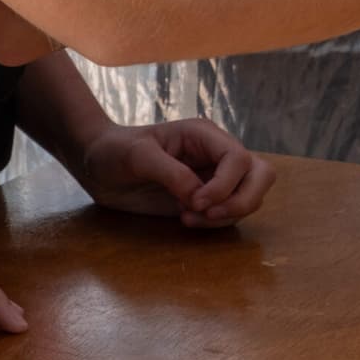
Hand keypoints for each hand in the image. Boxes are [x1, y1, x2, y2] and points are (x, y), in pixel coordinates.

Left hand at [76, 119, 276, 227]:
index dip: (225, 184)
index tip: (195, 203)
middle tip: (210, 215)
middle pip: (261, 174)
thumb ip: (171, 173)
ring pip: (251, 196)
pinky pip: (230, 213)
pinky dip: (216, 223)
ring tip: (189, 218)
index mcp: (205, 136)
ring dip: (227, 215)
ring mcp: (215, 178)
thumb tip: (198, 196)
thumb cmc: (115, 152)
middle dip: (244, 200)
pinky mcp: (207, 199)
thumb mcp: (138, 156)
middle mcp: (217, 156)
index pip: (239, 158)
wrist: (98, 166)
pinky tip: (186, 220)